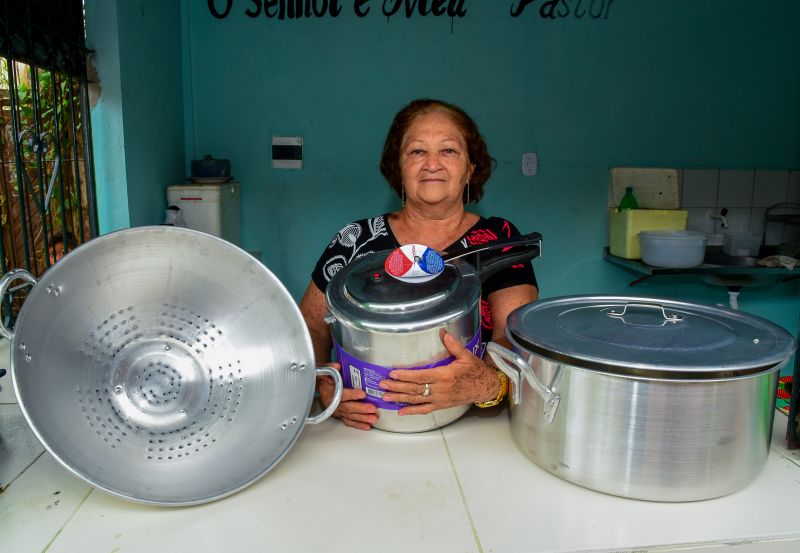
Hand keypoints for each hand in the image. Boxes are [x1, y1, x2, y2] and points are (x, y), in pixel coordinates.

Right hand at [317, 363, 378, 430]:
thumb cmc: (326, 379)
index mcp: (329, 392)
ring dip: (363, 418)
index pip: (341, 394)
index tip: (362, 394)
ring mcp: (337, 411)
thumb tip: (337, 366)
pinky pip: (349, 422)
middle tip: (373, 409)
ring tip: (373, 418)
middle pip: (348, 407)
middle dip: (361, 409)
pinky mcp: (340, 416)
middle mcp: (333, 404)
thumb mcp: (326, 370)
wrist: (321, 388)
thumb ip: (331, 368)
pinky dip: (358, 425)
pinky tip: (367, 426)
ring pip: (350, 416)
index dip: (352, 394)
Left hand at [379, 330, 499, 415]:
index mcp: (445, 376)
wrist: (484, 387)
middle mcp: (441, 389)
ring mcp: (440, 399)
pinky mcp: (441, 405)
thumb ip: (453, 345)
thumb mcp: (466, 356)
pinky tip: (400, 411)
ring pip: (416, 400)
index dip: (406, 375)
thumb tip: (444, 333)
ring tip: (385, 397)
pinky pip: (424, 409)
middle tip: (382, 385)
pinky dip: (412, 411)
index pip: (421, 376)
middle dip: (397, 387)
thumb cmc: (475, 371)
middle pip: (415, 389)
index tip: (393, 373)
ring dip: (400, 398)